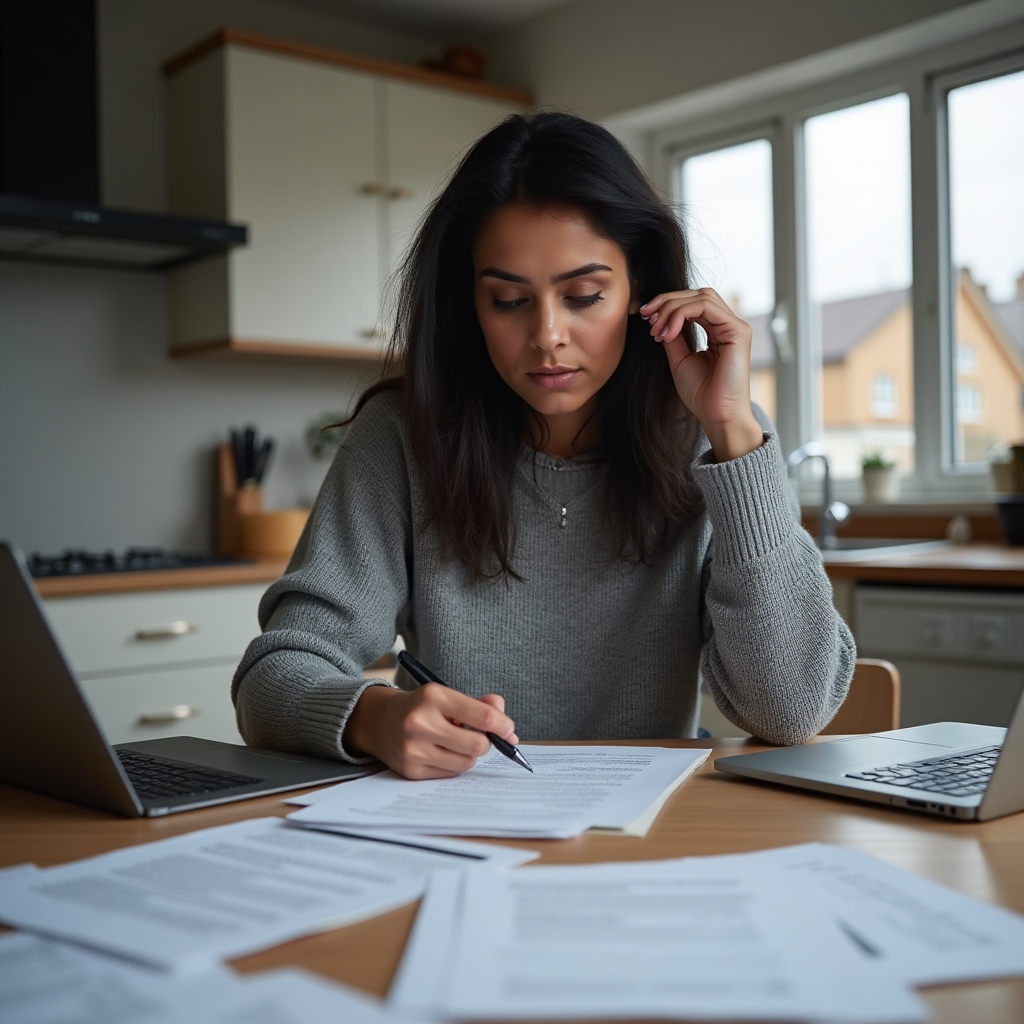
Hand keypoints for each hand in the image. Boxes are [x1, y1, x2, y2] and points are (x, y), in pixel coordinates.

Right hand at [343, 684, 518, 779]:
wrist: (379, 721)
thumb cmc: (422, 708)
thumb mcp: (447, 697)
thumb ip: (481, 706)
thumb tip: (508, 729)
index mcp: (434, 696)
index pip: (483, 716)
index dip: (503, 725)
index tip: (508, 730)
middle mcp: (421, 722)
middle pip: (478, 745)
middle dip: (485, 743)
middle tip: (480, 737)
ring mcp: (413, 748)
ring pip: (466, 762)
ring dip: (468, 755)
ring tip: (455, 743)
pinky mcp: (411, 770)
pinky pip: (449, 774)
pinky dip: (452, 765)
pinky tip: (440, 752)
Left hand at [639, 288, 763, 461]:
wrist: (717, 416)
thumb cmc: (701, 394)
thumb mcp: (679, 359)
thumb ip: (673, 336)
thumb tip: (658, 317)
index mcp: (717, 330)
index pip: (693, 302)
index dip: (666, 304)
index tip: (644, 316)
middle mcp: (728, 325)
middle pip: (697, 293)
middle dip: (667, 301)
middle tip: (646, 316)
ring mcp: (736, 326)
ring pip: (701, 297)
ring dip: (672, 308)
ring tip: (656, 330)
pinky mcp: (738, 331)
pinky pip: (706, 307)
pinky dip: (681, 314)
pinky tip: (668, 333)